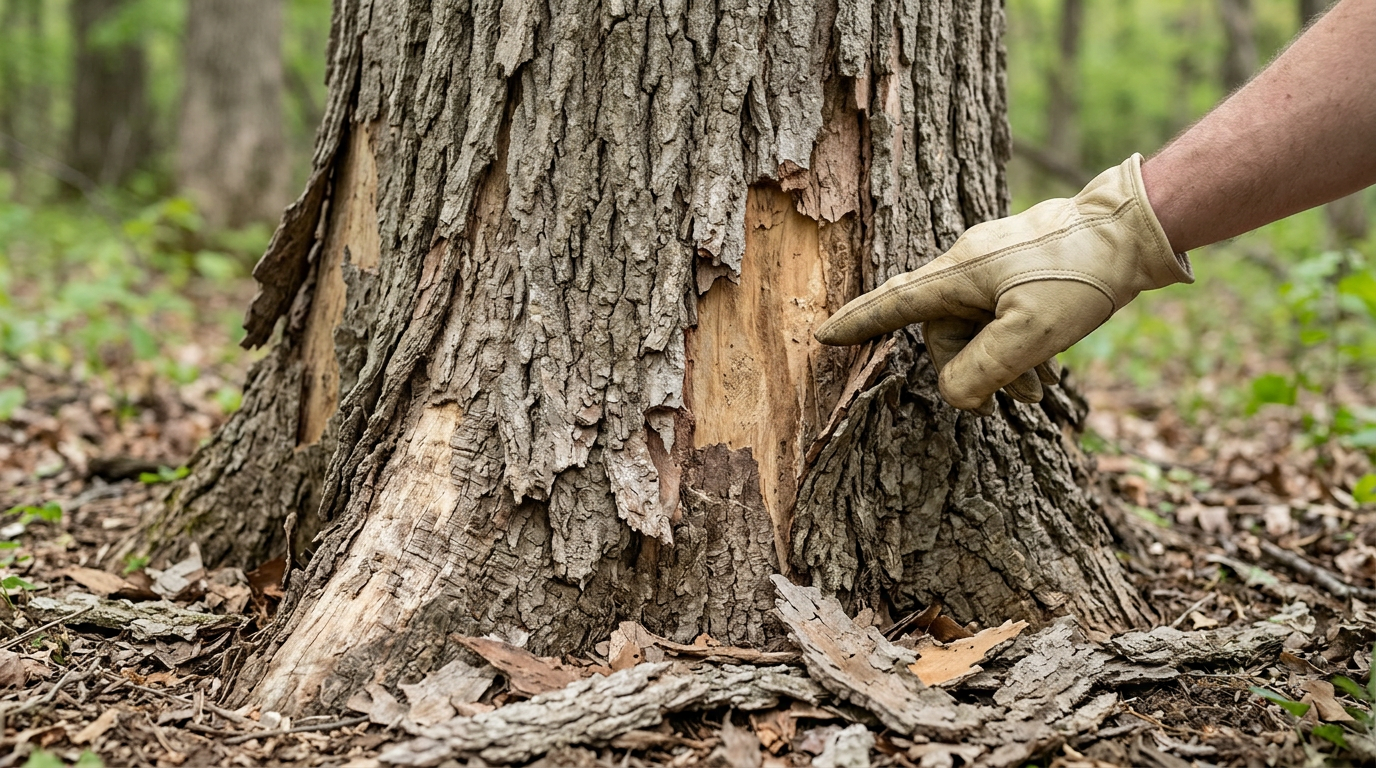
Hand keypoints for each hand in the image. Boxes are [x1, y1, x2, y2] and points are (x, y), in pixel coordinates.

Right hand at [814, 154, 1192, 413]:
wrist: (1135, 229)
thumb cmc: (1080, 276)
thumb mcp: (1031, 335)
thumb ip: (982, 371)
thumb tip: (954, 396)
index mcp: (958, 274)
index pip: (893, 303)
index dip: (858, 323)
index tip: (824, 336)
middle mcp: (969, 264)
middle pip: (944, 331)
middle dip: (970, 370)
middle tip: (1011, 401)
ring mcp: (997, 264)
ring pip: (978, 327)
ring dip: (1002, 364)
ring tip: (1038, 393)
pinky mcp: (1023, 267)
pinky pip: (1003, 315)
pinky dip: (1018, 346)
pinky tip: (1047, 369)